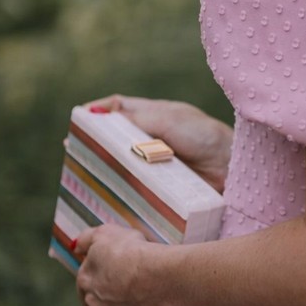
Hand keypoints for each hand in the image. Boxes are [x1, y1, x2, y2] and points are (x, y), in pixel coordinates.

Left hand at [75, 224, 155, 305]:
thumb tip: (75, 245)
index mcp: (85, 278)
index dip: (102, 277)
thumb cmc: (130, 251)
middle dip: (110, 300)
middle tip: (132, 291)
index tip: (118, 274)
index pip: (87, 281)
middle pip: (98, 303)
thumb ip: (88, 238)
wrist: (150, 275)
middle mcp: (90, 302)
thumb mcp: (107, 233)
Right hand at [83, 95, 231, 191]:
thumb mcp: (169, 119)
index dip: (98, 113)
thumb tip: (100, 117)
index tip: (77, 121)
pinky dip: (121, 190)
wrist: (232, 167)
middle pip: (115, 140)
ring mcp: (154, 164)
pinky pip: (134, 188)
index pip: (119, 109)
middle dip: (94, 145)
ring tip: (84, 177)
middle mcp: (151, 139)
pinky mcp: (159, 187)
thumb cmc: (204, 136)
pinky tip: (107, 196)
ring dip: (105, 170)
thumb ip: (136, 119)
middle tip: (74, 154)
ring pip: (121, 166)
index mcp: (153, 116)